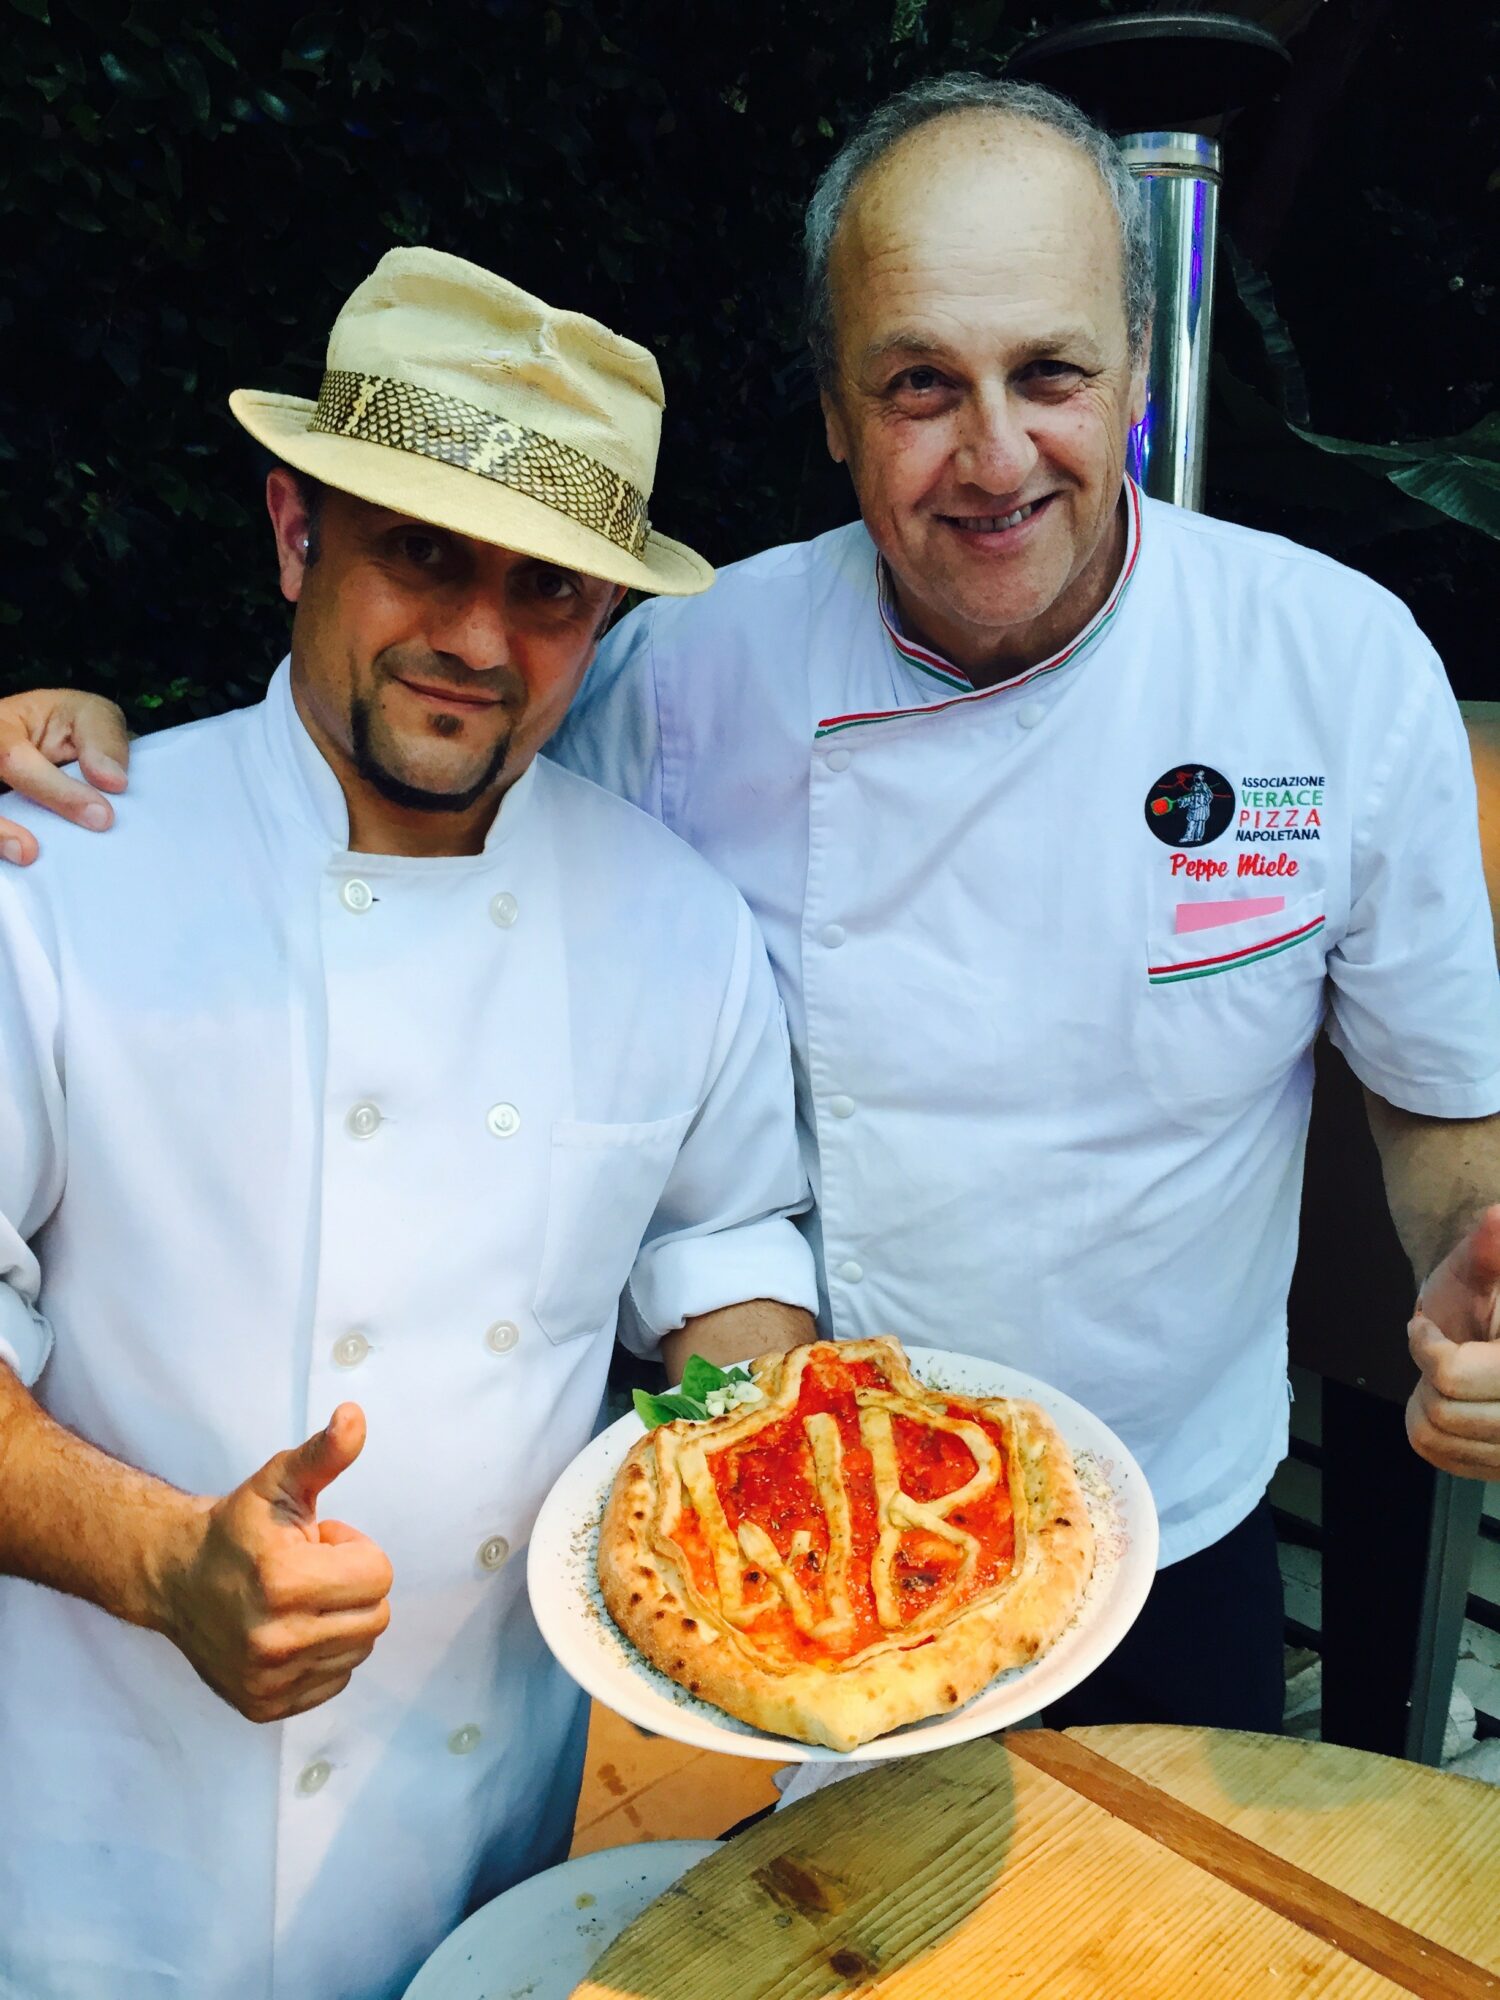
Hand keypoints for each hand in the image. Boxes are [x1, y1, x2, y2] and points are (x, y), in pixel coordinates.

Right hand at [0, 689, 130, 863]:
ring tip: (24, 855)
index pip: (13, 758)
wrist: (56, 733)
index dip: (56, 791)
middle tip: (30, 852)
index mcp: (1, 727)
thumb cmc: (68, 724)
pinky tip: (23, 863)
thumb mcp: (90, 716)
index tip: (101, 816)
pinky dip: (3, 844)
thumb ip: (101, 741)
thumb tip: (113, 782)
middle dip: (2, 826)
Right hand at [155, 1404, 393, 1721]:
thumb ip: (324, 1452)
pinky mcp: (264, 1707)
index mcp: (283, 1582)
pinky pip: (335, 1682)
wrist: (175, 1578)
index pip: (380, 1575)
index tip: (318, 1544)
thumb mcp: (279, 1480)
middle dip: (353, 1586)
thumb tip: (355, 1416)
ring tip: (298, 1599)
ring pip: (360, 1650)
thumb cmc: (238, 1528)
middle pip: (377, 1616)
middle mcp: (275, 1640)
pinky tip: (290, 1629)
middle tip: (310, 1572)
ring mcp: (268, 1680)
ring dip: (340, 1620)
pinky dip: (323, 1655)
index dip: (354, 1551)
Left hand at [1406, 1204, 1499, 1477]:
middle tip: (1442, 1352)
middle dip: (1428, 1377)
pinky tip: (1454, 1402)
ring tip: (1450, 1375)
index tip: (1426, 1326)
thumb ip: (1486, 1246)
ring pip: (1438, 1437)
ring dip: (1428, 1403)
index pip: (1451, 1375)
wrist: (1494, 1322)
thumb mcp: (1478, 1264)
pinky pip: (1441, 1457)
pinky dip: (1433, 1430)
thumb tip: (1495, 1216)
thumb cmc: (1487, 1291)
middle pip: (1444, 1412)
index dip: (1426, 1347)